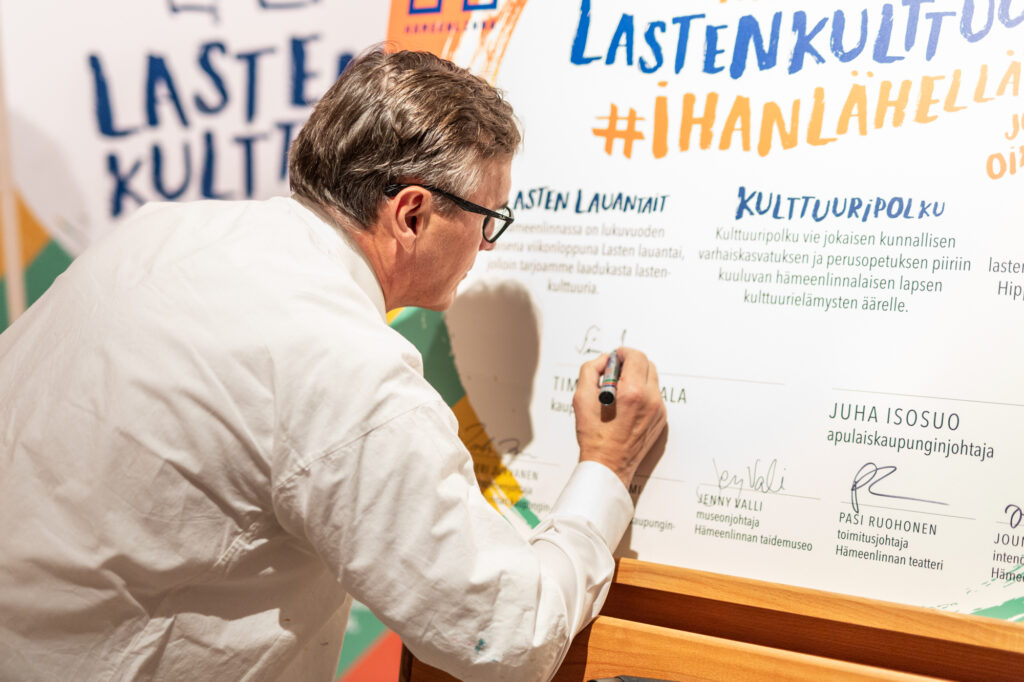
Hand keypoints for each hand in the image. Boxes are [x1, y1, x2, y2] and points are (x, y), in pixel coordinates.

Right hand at [572, 347, 667, 488]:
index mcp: (633, 391)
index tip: (614, 358)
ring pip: (652, 380)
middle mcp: (651, 399)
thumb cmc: (594, 435)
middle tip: (614, 374)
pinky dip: (642, 393)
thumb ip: (591, 370)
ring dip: (637, 378)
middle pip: (647, 364)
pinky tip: (626, 407)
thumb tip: (604, 360)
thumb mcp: (581, 397)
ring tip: (619, 393)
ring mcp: (659, 410)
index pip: (636, 356)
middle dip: (631, 364)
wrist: (608, 466)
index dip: (623, 353)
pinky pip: (654, 396)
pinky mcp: (661, 420)